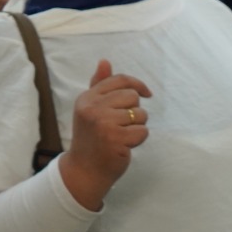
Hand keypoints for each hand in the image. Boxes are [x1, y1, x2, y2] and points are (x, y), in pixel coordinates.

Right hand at [59, 59, 151, 210]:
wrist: (84, 169)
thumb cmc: (92, 138)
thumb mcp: (90, 109)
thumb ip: (99, 86)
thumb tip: (105, 61)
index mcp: (87, 98)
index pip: (120, 80)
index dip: (137, 85)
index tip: (146, 94)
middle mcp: (93, 108)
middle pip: (133, 97)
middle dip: (135, 111)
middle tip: (122, 125)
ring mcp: (103, 123)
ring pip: (140, 114)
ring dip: (137, 126)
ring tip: (121, 136)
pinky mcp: (115, 139)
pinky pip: (142, 131)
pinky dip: (138, 139)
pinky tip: (125, 145)